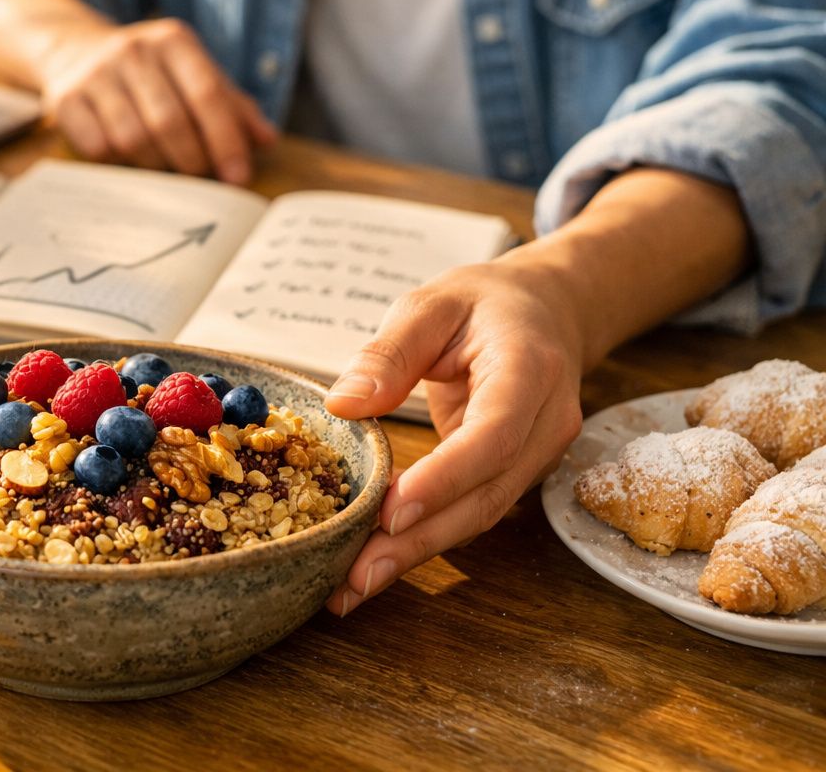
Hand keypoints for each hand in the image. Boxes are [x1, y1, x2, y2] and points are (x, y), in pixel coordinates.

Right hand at [36, 17, 276, 184]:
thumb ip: (231, 105)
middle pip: (170, 121)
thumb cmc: (150, 72)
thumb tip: (266, 140)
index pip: (207, 93)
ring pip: (132, 139)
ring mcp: (95, 74)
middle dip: (191, 160)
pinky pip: (97, 148)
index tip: (238, 177)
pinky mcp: (64, 99)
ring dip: (154, 165)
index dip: (225, 139)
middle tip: (200, 178)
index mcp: (173, 40)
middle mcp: (133, 50)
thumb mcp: (191, 73)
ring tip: (163, 168)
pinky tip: (124, 159)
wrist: (75, 49)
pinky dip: (116, 164)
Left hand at [321, 255, 587, 615]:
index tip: (392, 513)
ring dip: (417, 554)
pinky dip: (424, 540)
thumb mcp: (432, 303)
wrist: (548, 311)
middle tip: (355, 577)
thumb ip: (390, 351)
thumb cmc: (486, 304)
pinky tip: (374, 564)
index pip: (494, 435)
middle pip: (487, 494)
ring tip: (351, 589)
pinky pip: (471, 512)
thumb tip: (343, 402)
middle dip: (420, 540)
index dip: (446, 479)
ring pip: (480, 515)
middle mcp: (546, 424)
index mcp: (531, 370)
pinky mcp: (513, 475)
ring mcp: (536, 457)